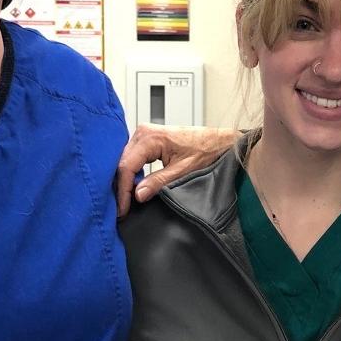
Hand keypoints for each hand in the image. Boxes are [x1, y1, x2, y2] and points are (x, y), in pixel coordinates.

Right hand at [115, 123, 238, 215]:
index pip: (126, 166)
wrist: (219, 141)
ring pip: (126, 160)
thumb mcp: (183, 170)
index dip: (122, 190)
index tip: (123, 209)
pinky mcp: (148, 139)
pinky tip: (134, 187)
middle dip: (121, 186)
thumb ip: (158, 182)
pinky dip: (132, 173)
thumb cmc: (207, 150)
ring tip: (126, 201)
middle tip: (122, 209)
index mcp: (150, 137)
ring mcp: (145, 134)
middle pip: (123, 163)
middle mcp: (144, 132)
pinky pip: (133, 157)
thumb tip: (138, 195)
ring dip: (126, 180)